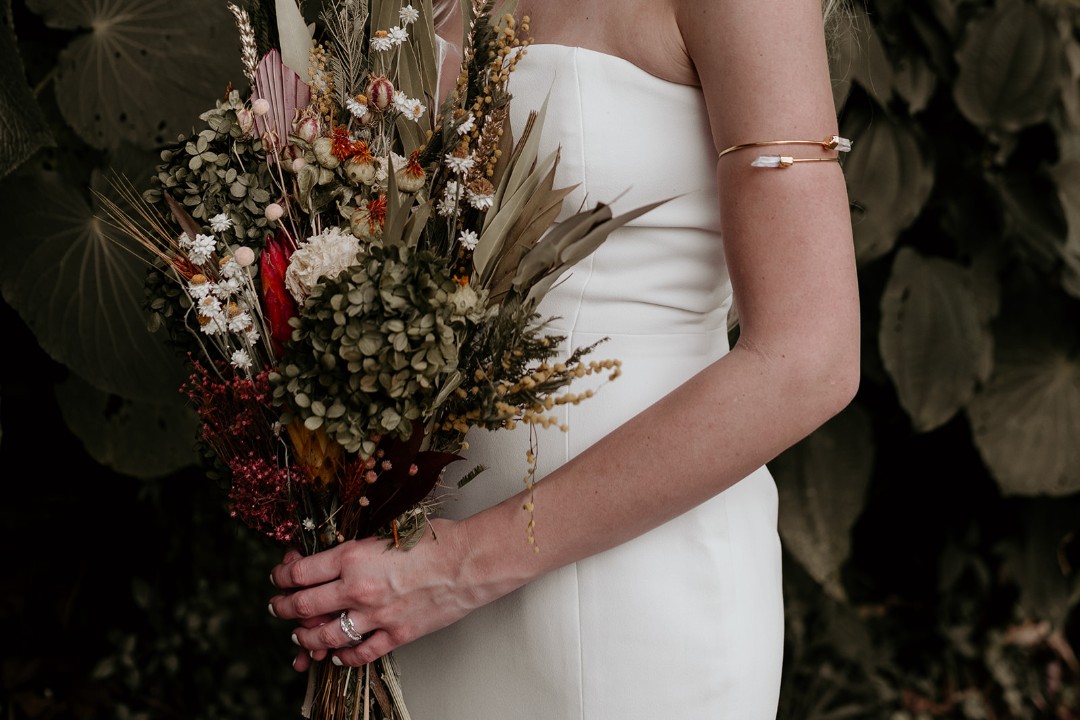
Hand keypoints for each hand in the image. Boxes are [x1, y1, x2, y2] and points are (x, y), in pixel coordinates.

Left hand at [268, 518, 482, 669]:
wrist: (469, 561)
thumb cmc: (436, 539)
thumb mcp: (387, 531)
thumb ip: (358, 548)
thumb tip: (337, 556)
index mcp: (352, 556)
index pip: (300, 571)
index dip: (282, 574)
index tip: (280, 575)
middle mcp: (357, 588)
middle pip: (304, 605)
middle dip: (283, 607)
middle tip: (278, 606)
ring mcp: (375, 615)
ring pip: (325, 635)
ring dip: (306, 637)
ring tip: (299, 636)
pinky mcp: (395, 634)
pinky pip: (360, 653)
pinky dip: (344, 656)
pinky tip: (338, 655)